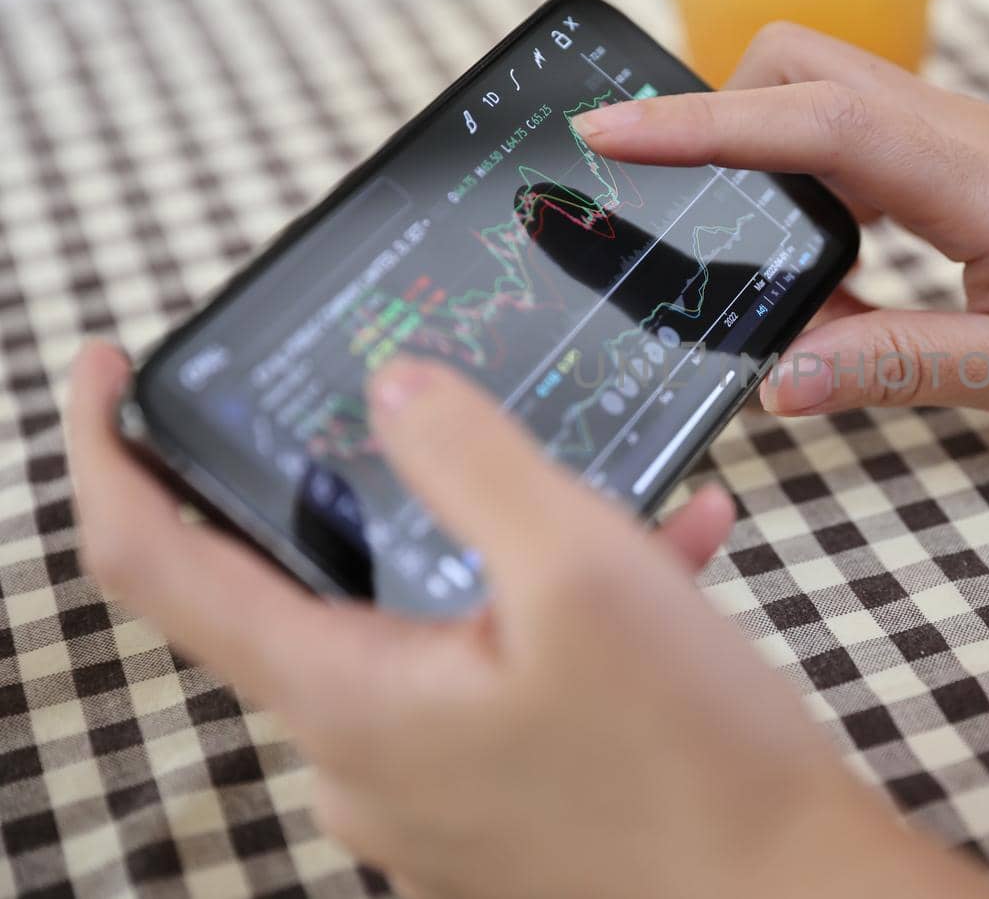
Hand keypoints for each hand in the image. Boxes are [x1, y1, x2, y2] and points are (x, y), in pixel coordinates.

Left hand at [67, 342, 988, 898]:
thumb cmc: (693, 761)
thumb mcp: (583, 570)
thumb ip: (470, 463)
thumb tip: (396, 392)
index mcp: (346, 699)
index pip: (155, 566)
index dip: (111, 455)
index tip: (110, 370)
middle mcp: (363, 760)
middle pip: (308, 585)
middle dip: (380, 488)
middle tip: (443, 415)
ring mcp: (428, 793)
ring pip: (427, 623)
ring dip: (509, 548)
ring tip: (630, 505)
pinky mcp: (495, 802)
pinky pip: (492, 676)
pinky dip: (555, 616)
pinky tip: (669, 562)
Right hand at [574, 23, 988, 435]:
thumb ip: (905, 365)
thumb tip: (779, 374)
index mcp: (974, 179)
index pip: (812, 123)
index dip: (700, 124)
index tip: (606, 134)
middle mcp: (965, 138)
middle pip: (808, 68)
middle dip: (720, 110)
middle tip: (665, 200)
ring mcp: (974, 147)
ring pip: (836, 99)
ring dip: (763, 145)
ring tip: (717, 238)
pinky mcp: (983, 172)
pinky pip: (872, 147)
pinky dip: (817, 183)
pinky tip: (821, 270)